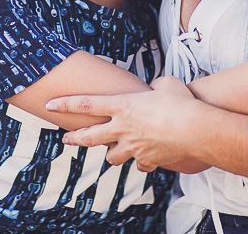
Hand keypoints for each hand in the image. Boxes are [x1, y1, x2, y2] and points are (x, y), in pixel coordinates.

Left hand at [47, 76, 210, 171]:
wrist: (196, 129)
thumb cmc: (182, 102)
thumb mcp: (166, 83)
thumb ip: (154, 86)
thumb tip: (155, 89)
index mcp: (122, 105)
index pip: (86, 103)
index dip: (66, 104)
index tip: (51, 105)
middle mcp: (123, 127)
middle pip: (90, 137)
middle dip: (75, 138)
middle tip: (67, 139)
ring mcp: (133, 146)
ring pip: (112, 156)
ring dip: (112, 153)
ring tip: (115, 150)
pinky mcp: (147, 160)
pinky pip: (139, 164)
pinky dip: (142, 162)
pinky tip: (147, 157)